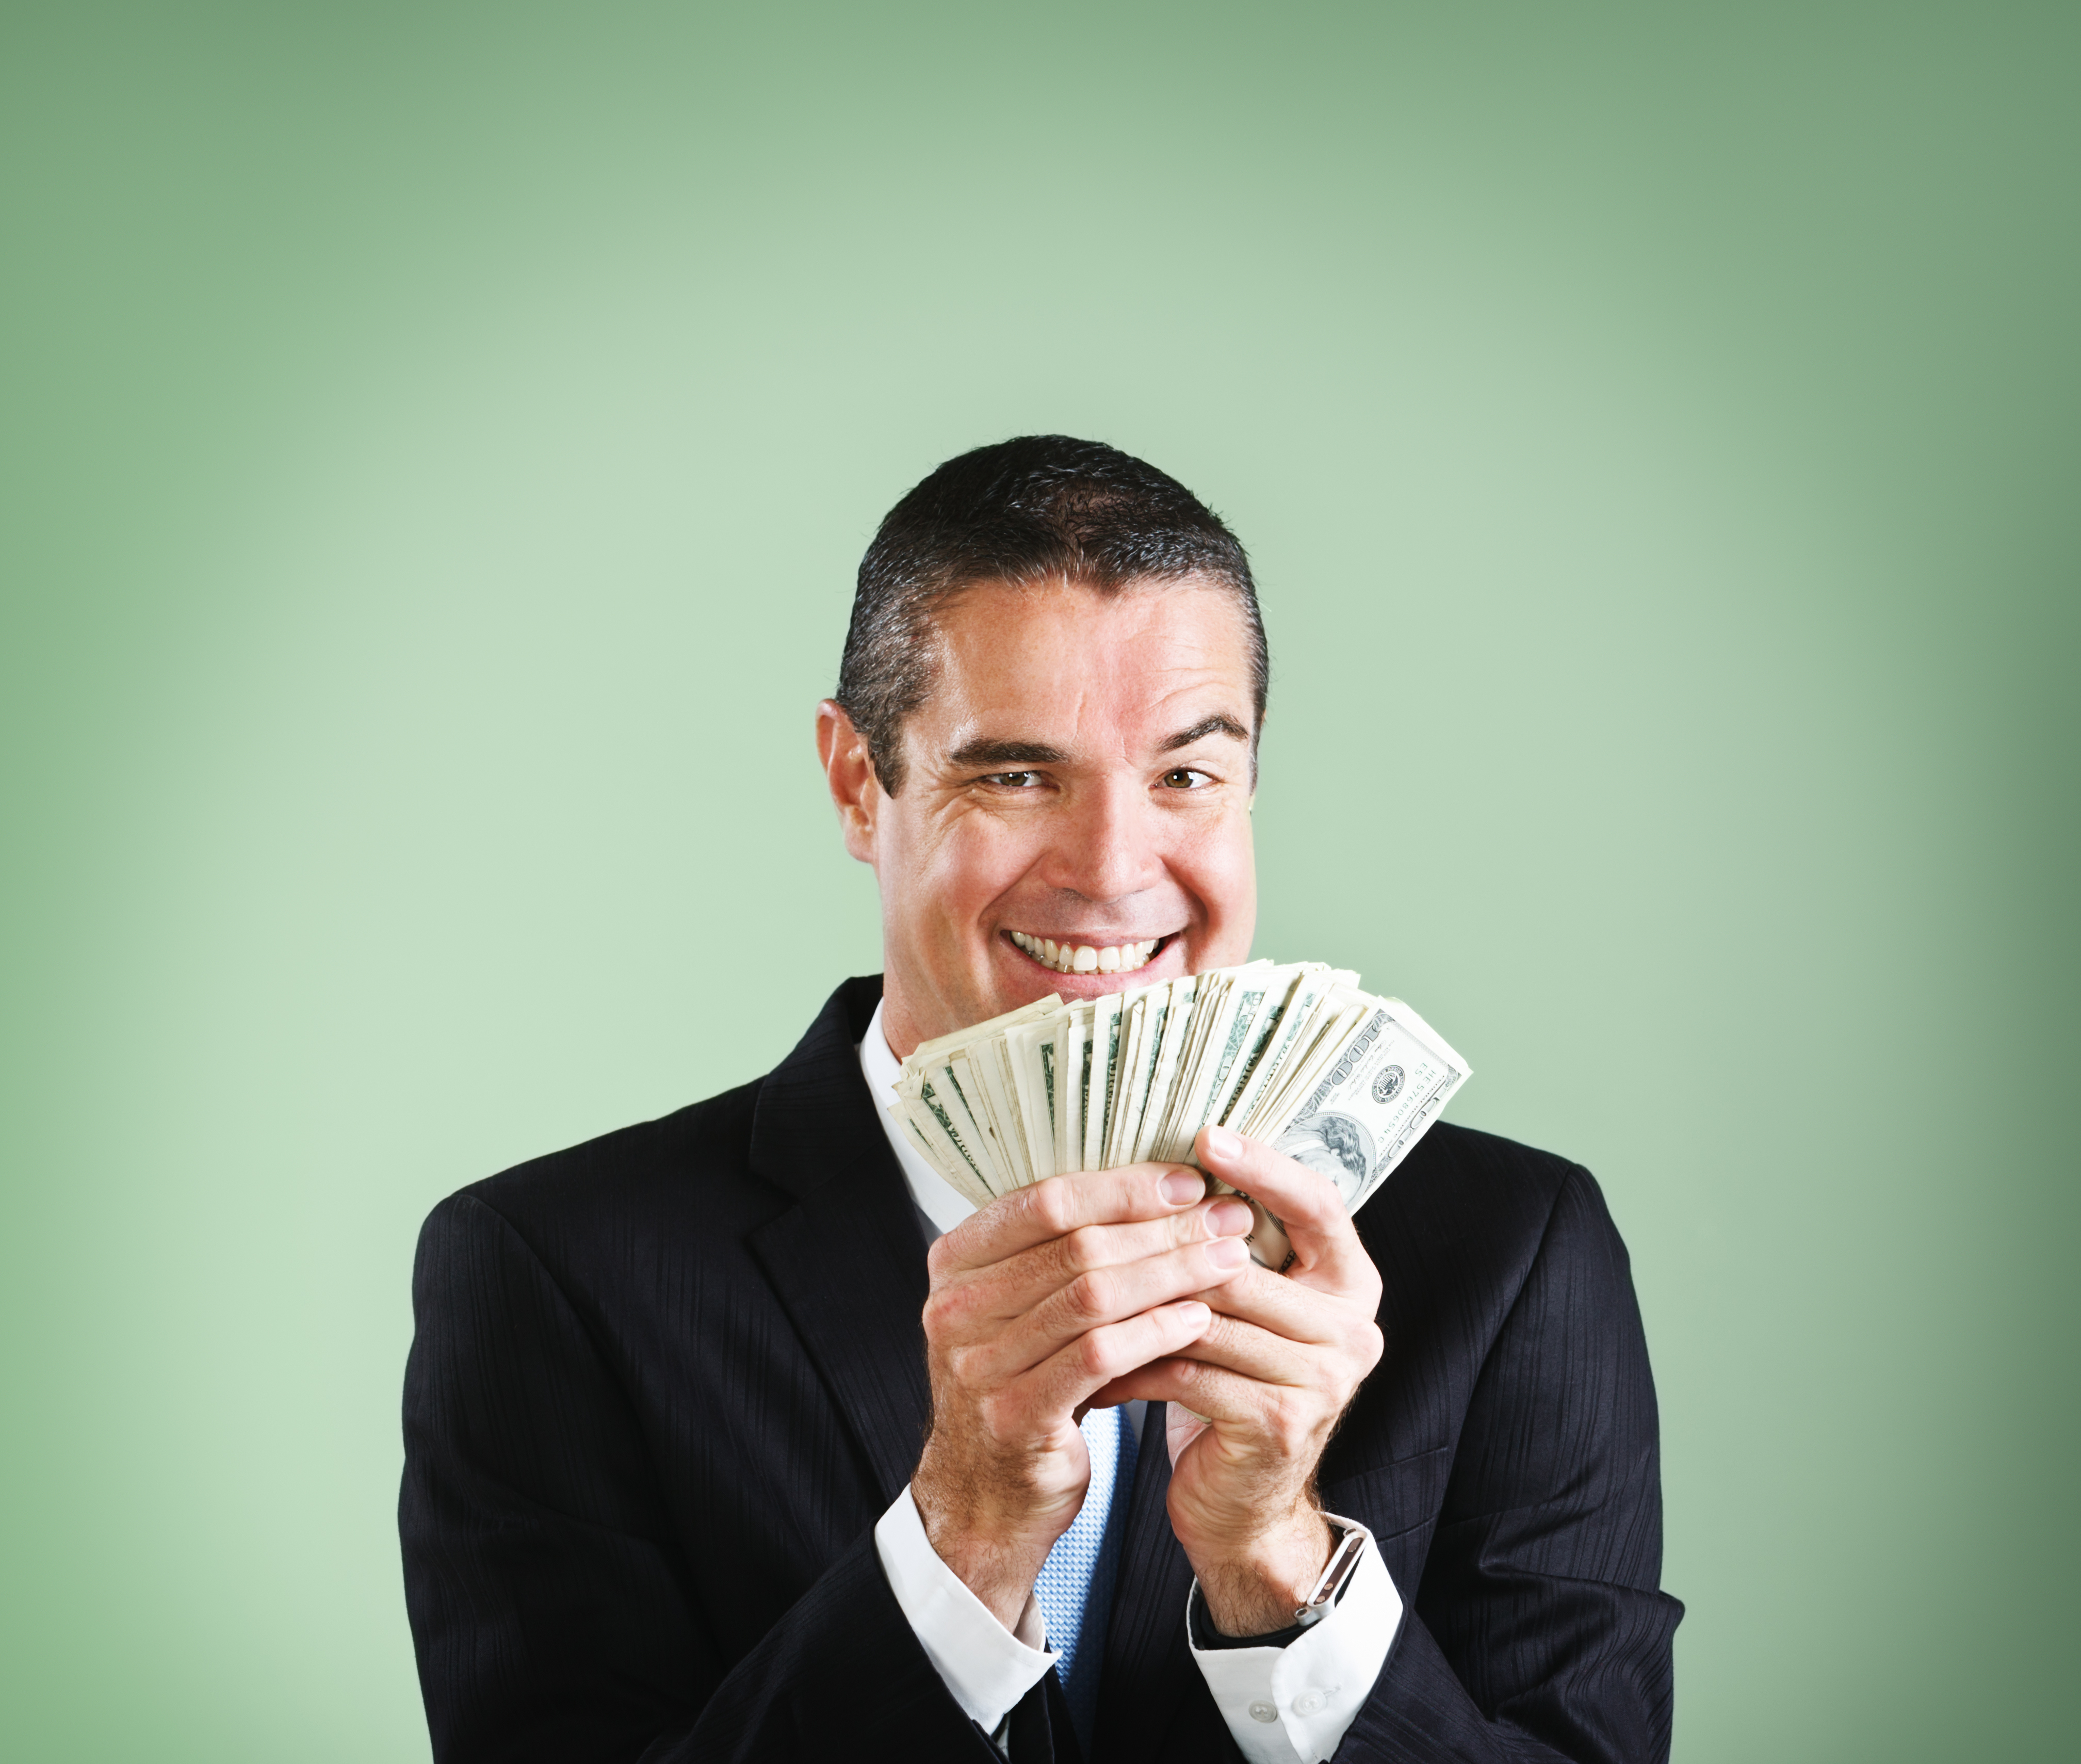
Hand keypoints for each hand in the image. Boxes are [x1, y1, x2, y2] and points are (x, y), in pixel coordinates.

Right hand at [911, 1165, 1256, 1628]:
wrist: (985, 1491)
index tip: (1188, 1179)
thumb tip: (1158, 1183)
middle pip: (1076, 1246)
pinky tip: (1199, 1318)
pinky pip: (1099, 1357)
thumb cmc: (1020, 1380)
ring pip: (1093, 1297)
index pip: (1045, 1200)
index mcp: (955, 1262)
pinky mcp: (1015, 1416)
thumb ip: (1061, 1249)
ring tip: (1228, 1262)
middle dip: (1162, 1227)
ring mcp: (978, 1365)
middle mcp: (955, 1308)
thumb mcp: (1021, 1304)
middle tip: (1226, 1219)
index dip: (1123, 1186)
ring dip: (1171, 1273)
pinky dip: (1156, 1331)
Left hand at [1090, 1125, 1384, 1636]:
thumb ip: (1231, 1251)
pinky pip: (1187, 1369)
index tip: (1206, 1135)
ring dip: (1134, 1305)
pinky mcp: (1278, 1422)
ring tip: (1073, 1291)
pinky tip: (1088, 1361)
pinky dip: (1131, 1362)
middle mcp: (1352, 1327)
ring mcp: (1322, 1378)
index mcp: (1351, 1283)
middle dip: (1163, 1243)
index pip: (1318, 1203)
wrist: (1241, 1507)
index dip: (1264, 1167)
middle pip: (1241, 1260)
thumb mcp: (1244, 1311)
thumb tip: (1168, 1167)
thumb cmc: (1230, 1388)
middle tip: (1091, 1223)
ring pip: (1207, 1313)